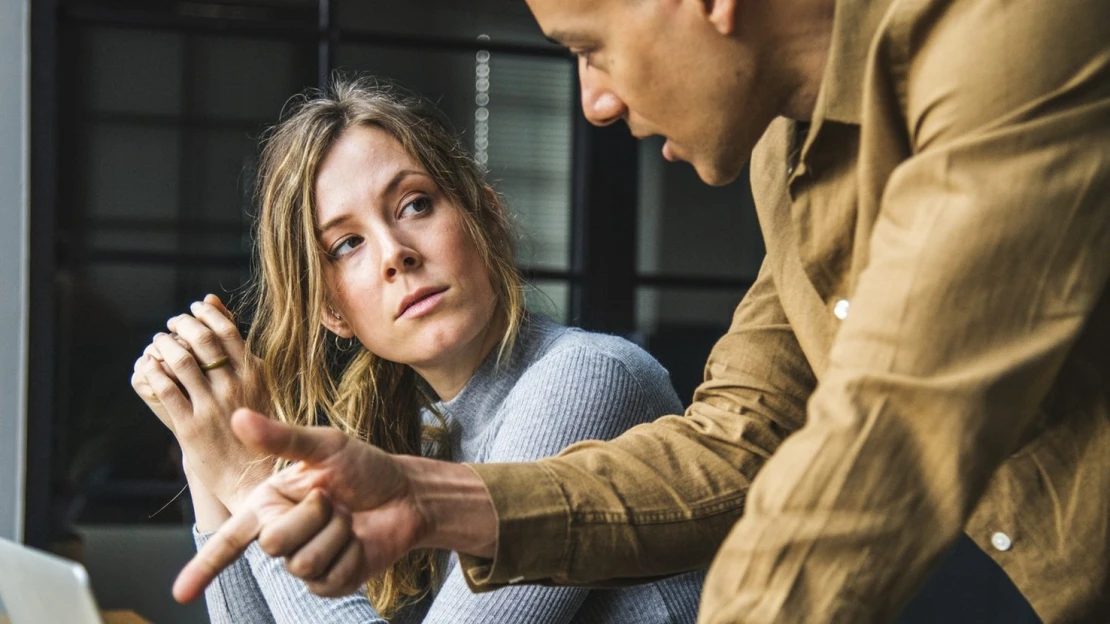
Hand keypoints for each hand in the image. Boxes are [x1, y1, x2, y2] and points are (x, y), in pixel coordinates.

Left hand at [132, 294, 271, 511]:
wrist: (253, 477)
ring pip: (181, 362)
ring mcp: (212, 407)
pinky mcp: (190, 428)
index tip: (194, 308)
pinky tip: (149, 366)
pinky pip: (166, 391)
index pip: (228, 331)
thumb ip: (240, 352)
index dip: (206, 314)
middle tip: (172, 323)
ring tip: (158, 342)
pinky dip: (153, 372)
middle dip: (182, 324)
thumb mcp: (259, 386)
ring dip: (164, 345)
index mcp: (255, 375)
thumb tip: (218, 308)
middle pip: (202, 341)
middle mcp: (235, 388)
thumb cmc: (258, 428)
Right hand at [174, 409, 425, 602]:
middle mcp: (281, 535)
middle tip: (333, 499)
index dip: (203, 567)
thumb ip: (282, 438)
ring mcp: (306, 562)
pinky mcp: (331, 582)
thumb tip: (238, 417)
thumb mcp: (326, 446)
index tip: (178, 594)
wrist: (406, 494)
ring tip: (348, 517)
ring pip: (303, 563)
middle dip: (312, 516)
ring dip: (336, 534)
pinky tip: (360, 540)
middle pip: (273, 543)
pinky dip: (352, 555)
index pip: (229, 540)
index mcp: (269, 504)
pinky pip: (330, 578)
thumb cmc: (364, 467)